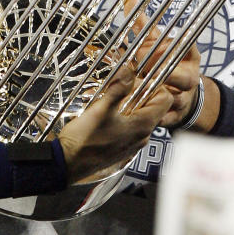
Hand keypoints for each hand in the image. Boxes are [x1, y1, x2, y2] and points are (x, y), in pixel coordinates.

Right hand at [57, 67, 172, 183]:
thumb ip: (118, 88)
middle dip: (137, 93)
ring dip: (127, 104)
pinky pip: (129, 127)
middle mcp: (143, 136)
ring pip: (139, 116)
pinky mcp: (123, 148)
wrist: (68, 163)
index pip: (165, 98)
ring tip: (107, 100)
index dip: (153, 85)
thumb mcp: (101, 108)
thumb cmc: (85, 138)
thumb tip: (129, 71)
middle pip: (152, 106)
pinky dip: (121, 117)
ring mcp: (133, 143)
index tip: (134, 81)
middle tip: (117, 88)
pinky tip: (104, 115)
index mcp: (143, 125)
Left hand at [124, 0, 200, 128]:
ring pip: (173, 99)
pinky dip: (151, 116)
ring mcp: (184, 98)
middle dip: (163, 74)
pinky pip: (165, 119)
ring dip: (154, 96)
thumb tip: (129, 0)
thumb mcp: (157, 44)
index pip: (185, 50)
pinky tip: (135, 111)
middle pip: (183, 77)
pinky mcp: (175, 117)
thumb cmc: (165, 64)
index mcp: (188, 57)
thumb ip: (143, 25)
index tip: (144, 49)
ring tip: (135, 92)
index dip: (166, 51)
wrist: (183, 96)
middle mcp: (190, 78)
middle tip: (141, 70)